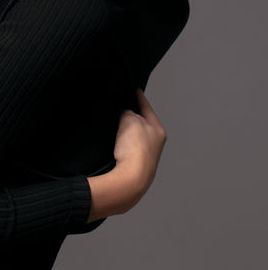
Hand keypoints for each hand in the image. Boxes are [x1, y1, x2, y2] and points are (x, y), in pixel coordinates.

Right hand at [86, 89, 166, 220]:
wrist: (130, 179)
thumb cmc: (135, 148)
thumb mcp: (129, 119)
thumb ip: (127, 112)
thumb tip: (124, 114)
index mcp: (158, 130)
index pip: (146, 108)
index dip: (139, 97)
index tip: (134, 89)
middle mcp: (155, 143)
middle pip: (140, 123)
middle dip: (130, 115)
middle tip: (118, 107)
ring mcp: (145, 156)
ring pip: (131, 137)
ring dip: (123, 132)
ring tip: (113, 127)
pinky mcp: (134, 166)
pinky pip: (125, 149)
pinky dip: (119, 144)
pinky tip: (112, 144)